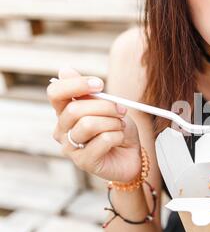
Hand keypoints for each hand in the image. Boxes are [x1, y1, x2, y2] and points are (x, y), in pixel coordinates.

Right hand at [47, 67, 141, 181]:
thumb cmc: (117, 129)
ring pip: (89, 125)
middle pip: (75, 109)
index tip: (100, 84)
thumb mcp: (107, 106)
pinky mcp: (83, 162)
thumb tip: (64, 70)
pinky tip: (119, 140)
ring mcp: (70, 147)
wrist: (132, 155)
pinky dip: (117, 136)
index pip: (55, 93)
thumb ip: (88, 92)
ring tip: (120, 127)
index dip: (76, 85)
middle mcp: (62, 130)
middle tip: (121, 110)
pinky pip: (102, 140)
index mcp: (64, 112)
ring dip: (113, 122)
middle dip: (105, 107)